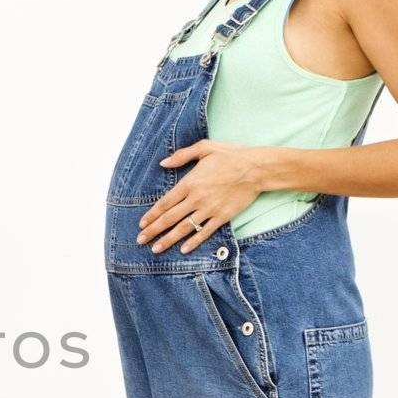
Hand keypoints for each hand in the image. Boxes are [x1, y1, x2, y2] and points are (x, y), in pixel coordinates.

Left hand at [136, 140, 267, 252]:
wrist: (256, 168)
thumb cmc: (230, 156)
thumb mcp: (205, 148)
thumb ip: (182, 155)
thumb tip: (163, 162)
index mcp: (190, 182)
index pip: (165, 203)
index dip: (152, 215)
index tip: (142, 224)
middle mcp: (197, 198)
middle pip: (170, 218)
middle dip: (154, 230)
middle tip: (141, 240)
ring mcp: (209, 209)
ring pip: (184, 228)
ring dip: (168, 240)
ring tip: (156, 249)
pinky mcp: (222, 216)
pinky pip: (205, 232)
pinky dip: (193, 241)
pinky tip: (183, 249)